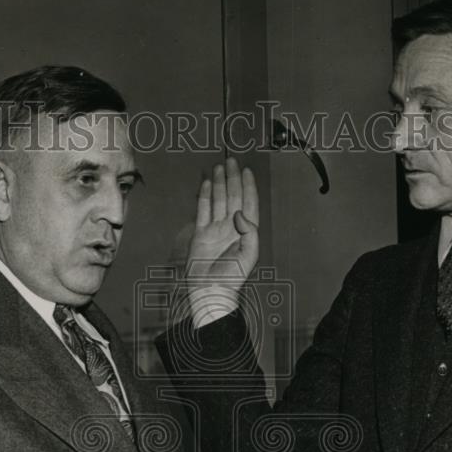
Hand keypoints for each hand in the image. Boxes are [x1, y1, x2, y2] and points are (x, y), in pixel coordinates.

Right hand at [186, 157, 258, 325]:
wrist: (210, 291)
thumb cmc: (231, 278)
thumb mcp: (249, 256)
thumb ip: (250, 233)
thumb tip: (240, 213)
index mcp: (245, 232)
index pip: (248, 203)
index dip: (248, 187)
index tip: (247, 171)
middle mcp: (231, 227)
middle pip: (233, 197)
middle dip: (233, 178)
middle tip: (231, 161)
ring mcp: (215, 229)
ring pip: (218, 200)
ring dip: (220, 183)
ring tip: (219, 167)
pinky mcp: (201, 233)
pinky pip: (203, 210)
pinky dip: (205, 196)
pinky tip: (207, 184)